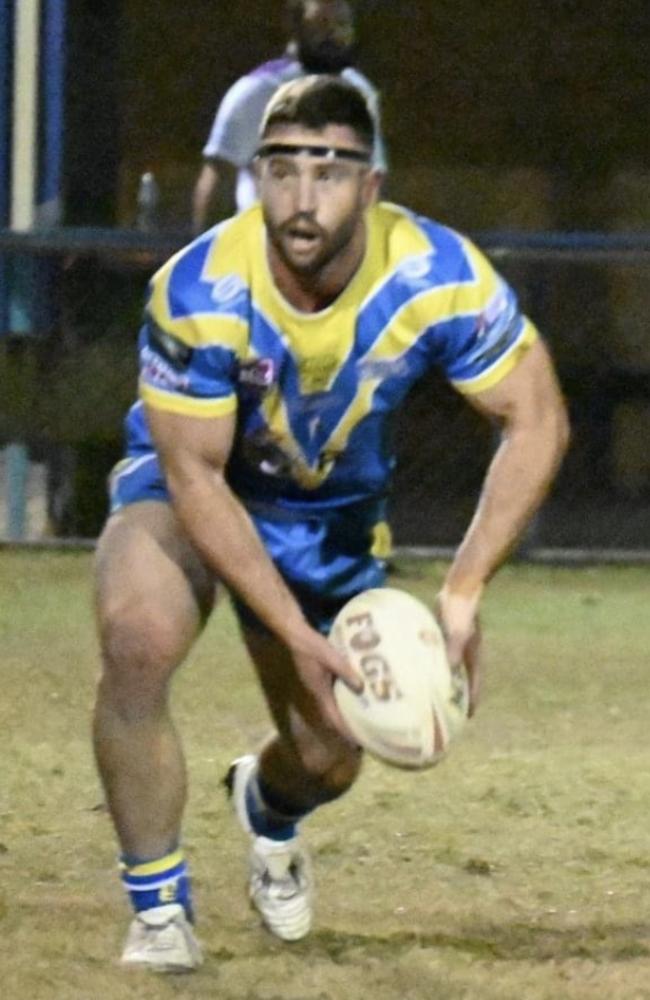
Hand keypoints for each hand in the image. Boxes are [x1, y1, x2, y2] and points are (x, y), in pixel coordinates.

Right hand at [286, 624, 363, 739]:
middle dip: (346, 727)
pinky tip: (354, 695)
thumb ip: (344, 671)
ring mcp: (317, 685)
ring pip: (332, 705)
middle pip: (332, 716)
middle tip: (363, 735)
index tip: (356, 743)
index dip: (344, 731)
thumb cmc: (311, 645)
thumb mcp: (330, 656)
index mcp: (319, 691)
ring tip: (361, 719)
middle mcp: (317, 692)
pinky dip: (343, 700)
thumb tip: (361, 687)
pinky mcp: (319, 677)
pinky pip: (332, 694)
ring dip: (344, 714)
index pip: (332, 718)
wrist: (294, 634)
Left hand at [435, 584, 482, 716]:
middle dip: (456, 696)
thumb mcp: (458, 631)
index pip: (475, 685)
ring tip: (430, 696)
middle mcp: (466, 654)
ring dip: (443, 681)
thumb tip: (448, 668)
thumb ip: (454, 648)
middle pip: (462, 680)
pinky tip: (416, 670)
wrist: (460, 589)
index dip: (471, 702)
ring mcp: (456, 646)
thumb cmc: (461, 610)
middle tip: (446, 712)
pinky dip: (430, 665)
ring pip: (449, 669)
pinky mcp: (445, 637)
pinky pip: (438, 656)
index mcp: (474, 657)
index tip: (466, 719)